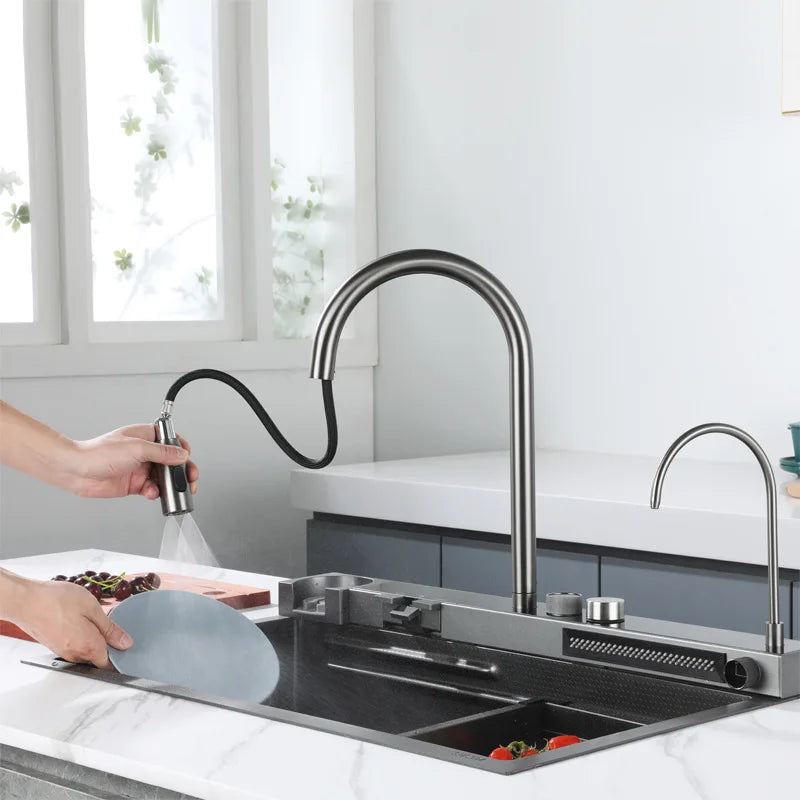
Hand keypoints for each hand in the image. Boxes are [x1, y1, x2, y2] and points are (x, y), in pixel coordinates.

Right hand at [1, 572, 131, 668]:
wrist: (26, 601)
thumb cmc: (57, 601)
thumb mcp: (92, 608)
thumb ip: (110, 629)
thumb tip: (126, 643)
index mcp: (89, 646)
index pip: (110, 664)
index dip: (121, 656)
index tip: (127, 646)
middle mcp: (75, 654)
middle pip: (98, 659)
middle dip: (108, 647)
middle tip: (112, 628)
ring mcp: (63, 652)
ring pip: (85, 653)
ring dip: (93, 641)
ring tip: (93, 621)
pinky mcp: (54, 646)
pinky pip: (74, 647)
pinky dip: (81, 638)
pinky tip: (79, 622)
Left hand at [68, 424, 198, 499]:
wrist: (78, 471)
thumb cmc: (99, 453)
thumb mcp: (137, 448)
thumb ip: (163, 452)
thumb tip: (182, 455)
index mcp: (146, 436)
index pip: (172, 440)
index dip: (182, 449)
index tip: (187, 457)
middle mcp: (145, 452)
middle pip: (172, 461)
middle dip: (182, 471)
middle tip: (190, 479)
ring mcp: (140, 468)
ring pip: (164, 477)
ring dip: (171, 485)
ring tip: (175, 491)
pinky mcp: (134, 484)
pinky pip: (153, 489)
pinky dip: (155, 493)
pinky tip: (152, 493)